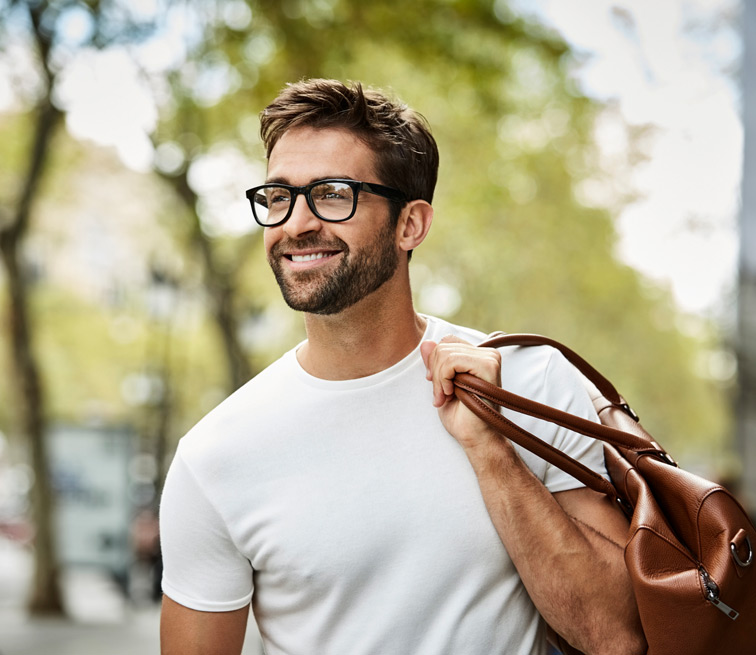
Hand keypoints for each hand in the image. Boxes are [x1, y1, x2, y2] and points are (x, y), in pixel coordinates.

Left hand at [420, 335, 503, 450]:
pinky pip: (451, 361)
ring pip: (445, 354)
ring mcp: (490, 358)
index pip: (447, 341)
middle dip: (435, 373)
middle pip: (443, 346)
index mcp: (478, 357)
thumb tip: (425, 343)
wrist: (476, 438)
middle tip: (442, 395)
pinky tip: (452, 393)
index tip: (436, 384)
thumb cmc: (461, 417)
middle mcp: (487, 354)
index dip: (435, 362)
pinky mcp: (488, 366)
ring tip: (447, 396)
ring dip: (439, 379)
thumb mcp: (441, 384)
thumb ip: (434, 363)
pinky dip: (443, 379)